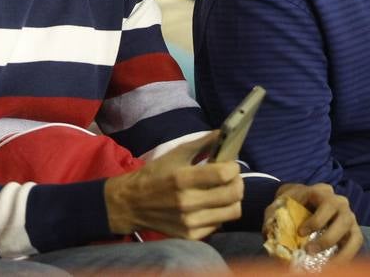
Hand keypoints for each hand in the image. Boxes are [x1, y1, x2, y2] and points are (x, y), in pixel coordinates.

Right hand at [104, 132, 242, 238]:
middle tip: (231, 177)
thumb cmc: (154, 174)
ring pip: (232, 212)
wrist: (131, 203)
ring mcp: (190, 222)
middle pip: (233, 195)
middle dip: (238, 182)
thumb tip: (225, 134)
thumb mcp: (175, 154)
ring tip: (224, 191)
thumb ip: (202, 143)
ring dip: (233, 199)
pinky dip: (220, 213)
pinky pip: (220, 224)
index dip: (233, 167)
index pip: (223, 175)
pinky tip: (210, 205)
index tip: (230, 164)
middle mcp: (188, 203)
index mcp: (182, 178)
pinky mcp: (190, 236)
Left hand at [266, 183, 361, 262]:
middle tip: (309, 250)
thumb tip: (268, 232)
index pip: (324, 202)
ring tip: (325, 266)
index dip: (315, 220)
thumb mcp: (279, 205)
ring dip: (340, 251)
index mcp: (321, 191)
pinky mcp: (354, 230)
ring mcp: (349, 216)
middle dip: (327, 237)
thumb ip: (272, 215)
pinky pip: (356, 244)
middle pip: (342, 217)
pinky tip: (333, 266)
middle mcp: (339, 201)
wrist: (301, 203)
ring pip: (354, 233)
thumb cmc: (290, 204)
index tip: (301, 233)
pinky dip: (347, 256)